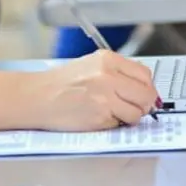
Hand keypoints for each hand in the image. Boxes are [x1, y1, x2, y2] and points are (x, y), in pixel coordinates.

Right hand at [27, 51, 158, 130]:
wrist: (36, 97)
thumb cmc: (61, 83)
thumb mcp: (92, 65)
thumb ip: (118, 72)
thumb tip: (142, 86)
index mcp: (108, 60)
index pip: (145, 74)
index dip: (148, 87)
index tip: (146, 94)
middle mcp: (109, 77)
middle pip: (146, 94)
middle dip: (145, 104)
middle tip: (137, 107)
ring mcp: (104, 98)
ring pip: (136, 112)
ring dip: (131, 117)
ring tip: (117, 114)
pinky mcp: (98, 118)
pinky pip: (119, 124)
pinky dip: (115, 124)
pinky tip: (101, 118)